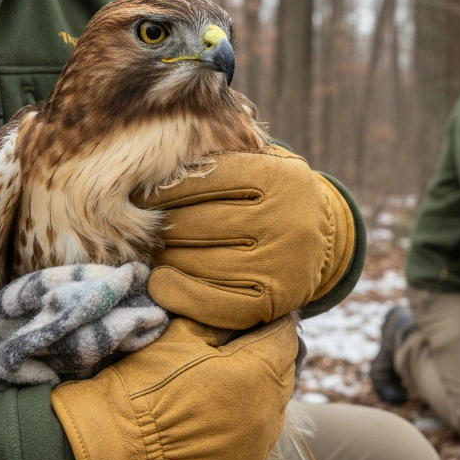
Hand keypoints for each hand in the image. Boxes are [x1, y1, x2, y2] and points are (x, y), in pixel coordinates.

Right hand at [50, 315, 297, 459]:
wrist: (116, 443)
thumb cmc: (147, 383)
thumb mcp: (182, 334)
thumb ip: (223, 322)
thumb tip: (245, 312)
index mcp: (258, 372)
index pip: (286, 337)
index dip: (270, 325)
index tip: (253, 323)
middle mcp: (268, 412)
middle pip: (284, 374)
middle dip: (267, 360)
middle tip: (235, 355)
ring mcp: (258, 447)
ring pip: (274, 410)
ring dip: (258, 397)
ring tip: (223, 391)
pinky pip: (257, 442)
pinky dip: (244, 430)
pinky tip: (216, 423)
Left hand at [141, 145, 355, 328]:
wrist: (319, 242)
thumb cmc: (271, 196)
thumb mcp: (260, 163)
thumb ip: (220, 157)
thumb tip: (155, 165)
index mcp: (280, 177)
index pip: (205, 180)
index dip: (164, 190)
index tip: (140, 195)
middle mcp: (284, 221)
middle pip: (194, 224)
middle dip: (160, 225)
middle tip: (140, 226)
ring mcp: (279, 265)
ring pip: (196, 262)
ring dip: (164, 257)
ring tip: (151, 248)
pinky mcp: (271, 302)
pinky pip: (210, 302)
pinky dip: (177, 292)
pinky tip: (160, 281)